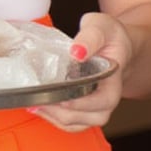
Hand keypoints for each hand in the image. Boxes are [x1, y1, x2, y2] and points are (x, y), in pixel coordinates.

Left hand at [28, 11, 131, 132]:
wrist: (116, 46)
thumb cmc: (110, 36)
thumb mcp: (102, 26)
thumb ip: (91, 36)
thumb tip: (77, 51)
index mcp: (114, 79)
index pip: (103, 100)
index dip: (82, 103)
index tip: (62, 99)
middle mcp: (108, 99)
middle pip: (89, 117)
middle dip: (62, 112)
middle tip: (39, 100)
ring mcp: (97, 107)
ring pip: (77, 124)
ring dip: (55, 118)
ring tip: (34, 104)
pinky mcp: (85, 109)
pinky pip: (70, 123)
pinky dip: (53, 118)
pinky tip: (39, 107)